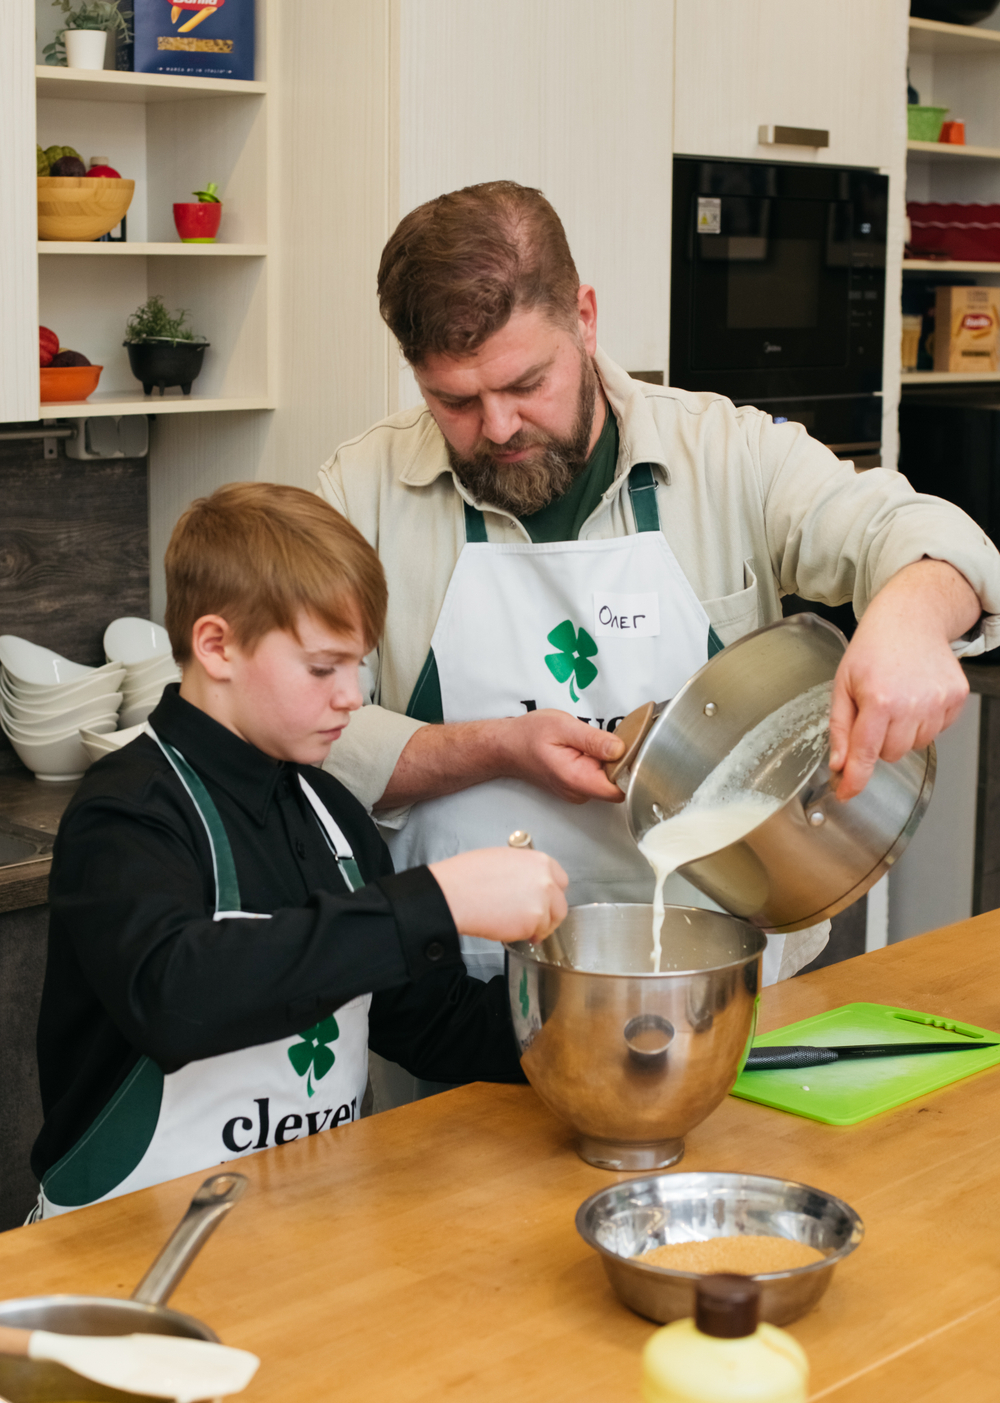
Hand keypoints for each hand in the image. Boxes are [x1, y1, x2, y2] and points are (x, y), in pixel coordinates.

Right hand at [429, 848, 568, 941]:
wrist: (455, 894)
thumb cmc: (468, 876)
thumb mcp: (503, 859)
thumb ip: (524, 871)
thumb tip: (526, 882)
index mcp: (539, 861)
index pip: (560, 880)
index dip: (551, 893)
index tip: (545, 900)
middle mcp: (546, 881)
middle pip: (560, 904)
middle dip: (549, 914)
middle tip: (537, 920)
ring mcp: (542, 903)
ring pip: (549, 922)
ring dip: (538, 927)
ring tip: (519, 927)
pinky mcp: (533, 923)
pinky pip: (534, 933)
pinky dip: (524, 935)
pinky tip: (509, 930)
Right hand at [500, 709, 624, 803]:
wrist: (506, 746)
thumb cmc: (529, 735)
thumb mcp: (562, 727)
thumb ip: (593, 739)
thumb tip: (621, 749)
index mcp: (577, 779)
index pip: (620, 788)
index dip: (630, 768)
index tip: (629, 747)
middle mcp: (579, 792)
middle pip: (618, 783)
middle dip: (620, 761)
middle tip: (607, 737)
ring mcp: (577, 792)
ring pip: (609, 780)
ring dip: (608, 761)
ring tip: (589, 742)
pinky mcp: (576, 787)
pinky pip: (598, 777)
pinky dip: (598, 762)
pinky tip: (585, 748)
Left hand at [828, 560, 977, 799]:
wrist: (911, 619)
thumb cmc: (873, 649)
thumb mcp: (843, 684)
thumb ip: (839, 728)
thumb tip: (840, 764)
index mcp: (878, 700)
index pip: (866, 754)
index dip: (855, 779)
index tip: (846, 793)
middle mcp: (912, 704)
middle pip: (891, 754)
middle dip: (878, 742)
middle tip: (874, 712)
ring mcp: (938, 702)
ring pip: (915, 746)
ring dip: (902, 732)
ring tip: (896, 700)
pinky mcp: (956, 699)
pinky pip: (937, 731)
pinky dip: (923, 722)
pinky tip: (915, 697)